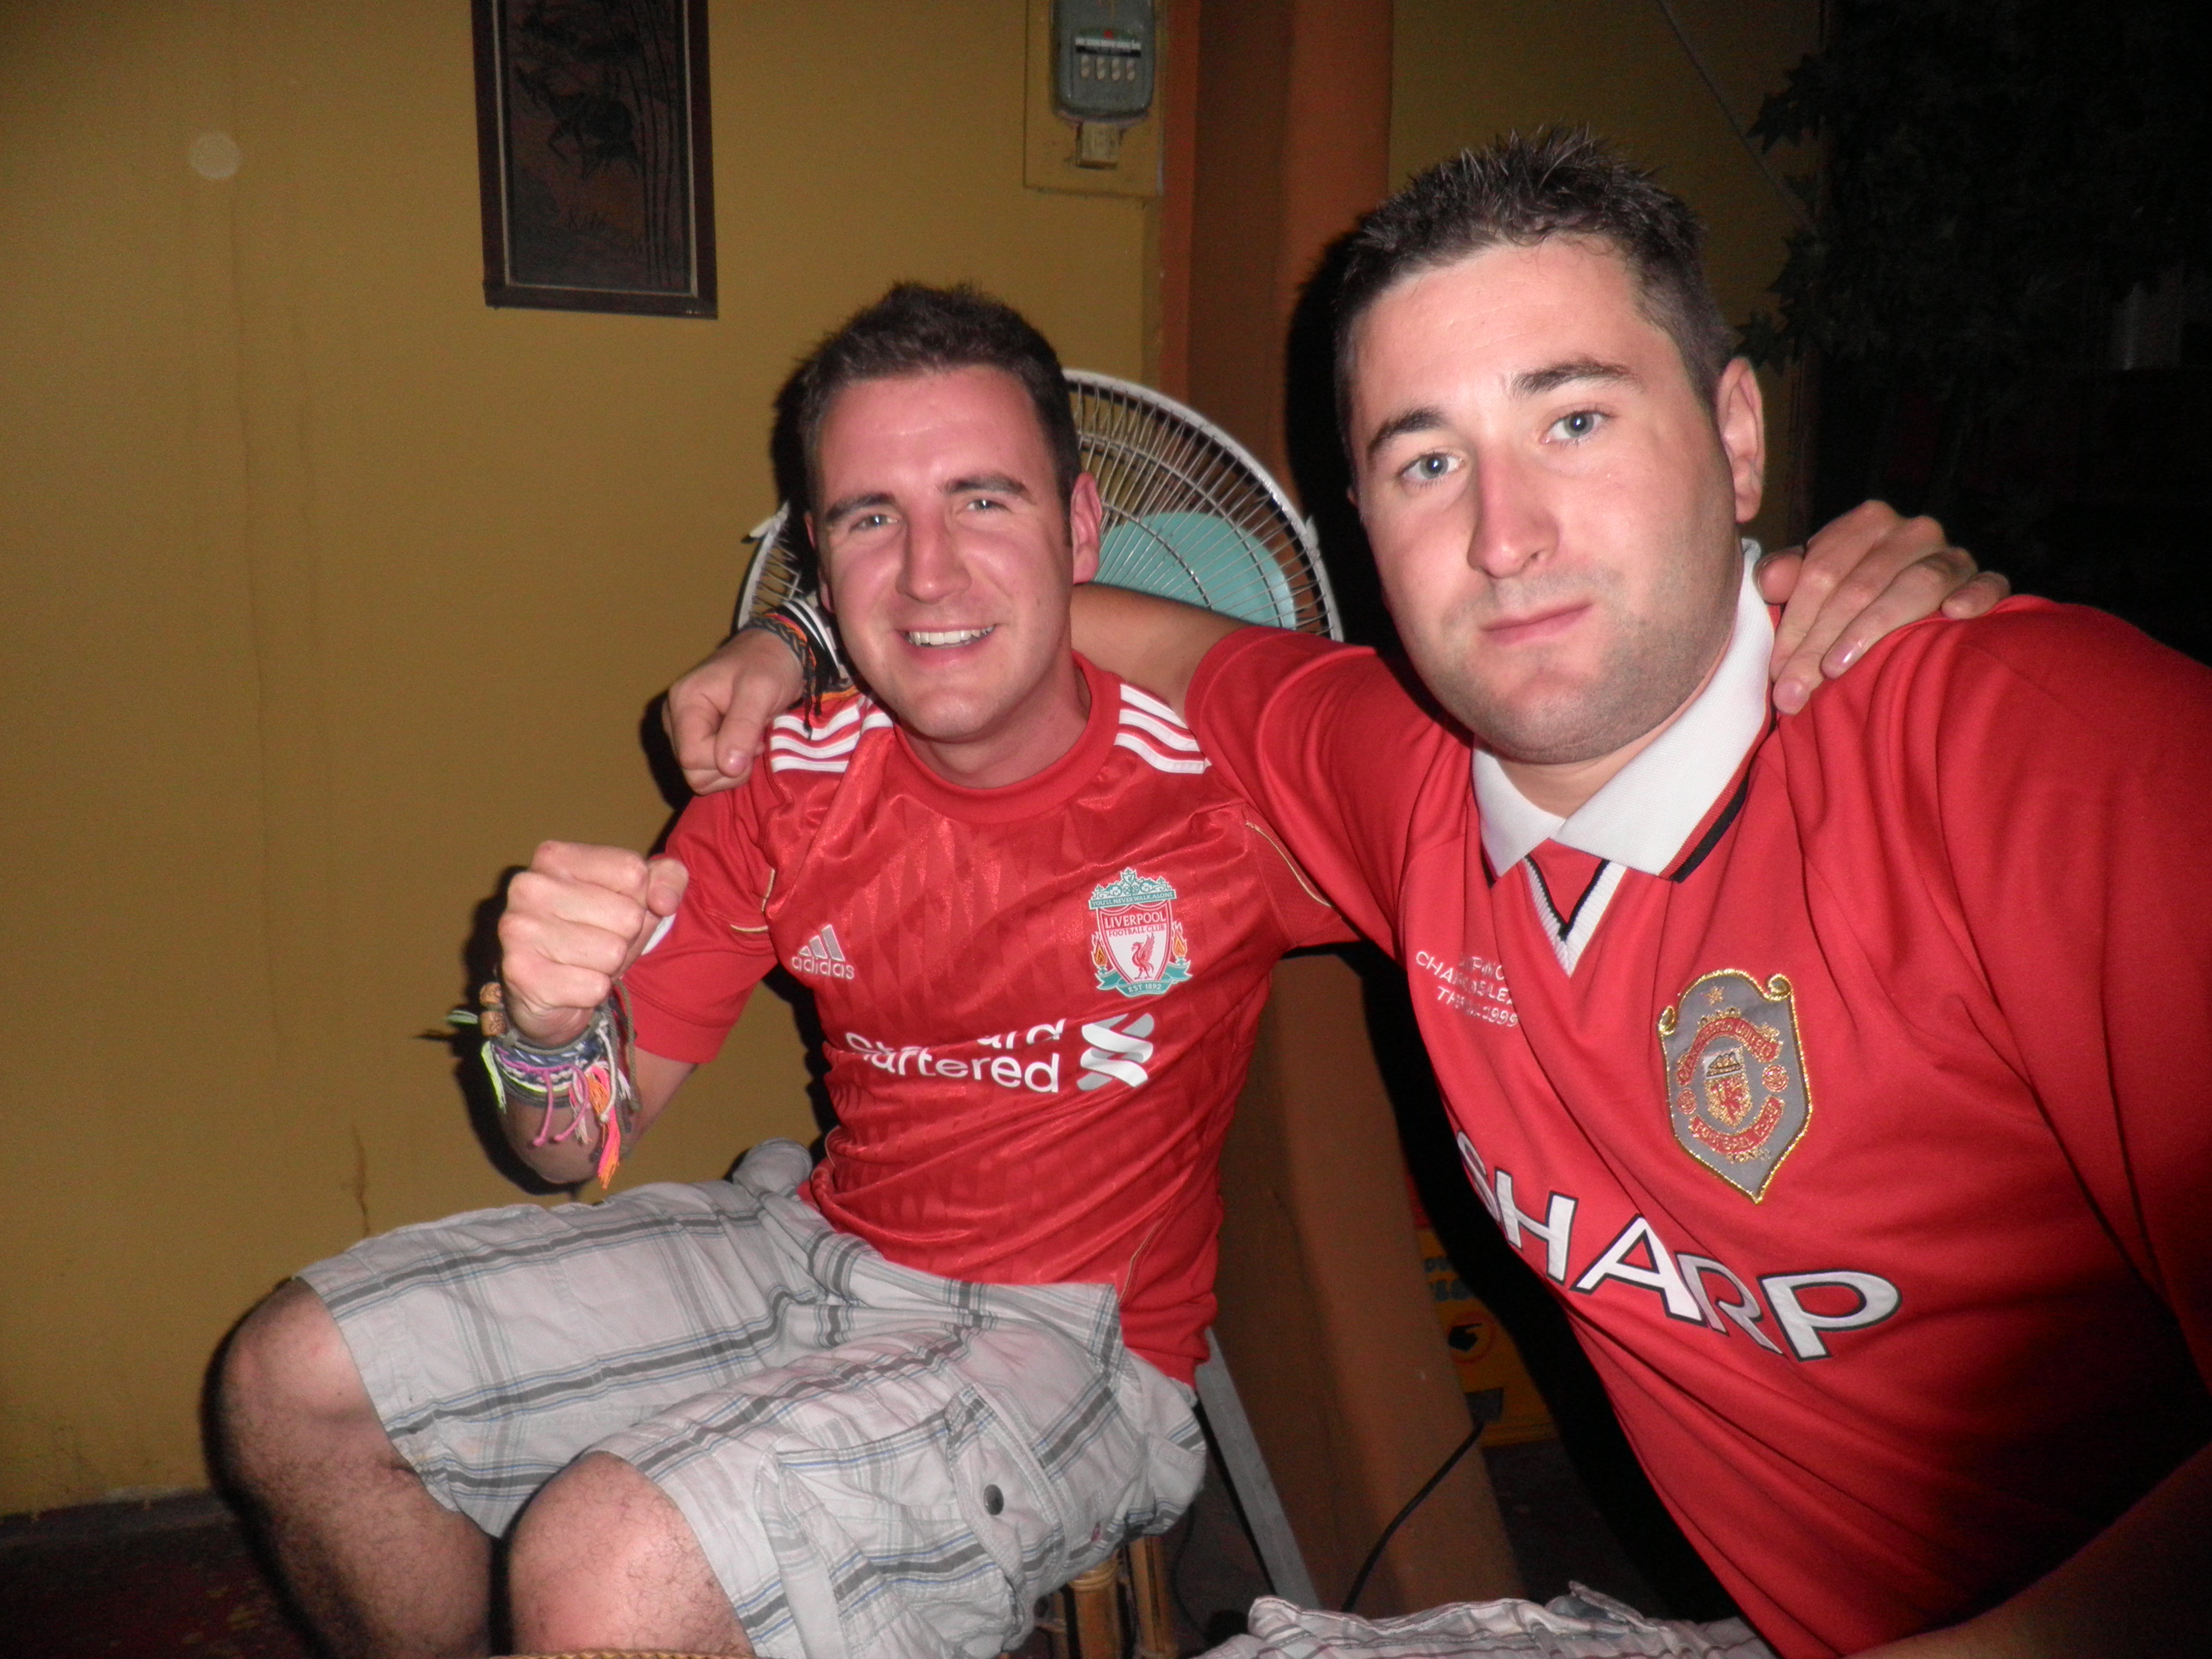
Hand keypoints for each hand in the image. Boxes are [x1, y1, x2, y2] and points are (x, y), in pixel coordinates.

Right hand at [497, 843, 687, 1047]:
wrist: (546, 991)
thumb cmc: (594, 933)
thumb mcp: (638, 896)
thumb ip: (668, 879)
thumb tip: (664, 901)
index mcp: (555, 857)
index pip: (634, 873)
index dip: (639, 901)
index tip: (612, 910)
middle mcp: (530, 886)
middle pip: (628, 916)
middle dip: (624, 939)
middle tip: (596, 944)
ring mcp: (519, 929)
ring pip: (613, 953)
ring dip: (608, 967)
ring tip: (583, 963)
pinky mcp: (521, 973)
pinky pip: (594, 986)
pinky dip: (591, 992)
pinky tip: (568, 984)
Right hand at [663, 629, 805, 793]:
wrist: (776, 651)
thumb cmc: (768, 665)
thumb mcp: (761, 690)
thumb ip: (743, 726)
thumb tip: (728, 767)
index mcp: (684, 704)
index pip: (691, 758)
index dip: (724, 761)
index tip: (754, 741)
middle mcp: (676, 720)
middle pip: (693, 771)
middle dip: (730, 767)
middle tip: (754, 741)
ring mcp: (685, 732)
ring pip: (700, 776)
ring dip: (733, 769)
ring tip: (750, 740)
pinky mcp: (698, 739)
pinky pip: (708, 771)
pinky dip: (732, 766)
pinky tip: (745, 744)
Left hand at [1757, 502, 2010, 713]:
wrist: (1910, 602)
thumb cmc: (1849, 596)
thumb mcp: (1812, 582)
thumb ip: (1786, 575)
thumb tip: (1771, 580)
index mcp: (1867, 523)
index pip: (1822, 572)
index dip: (1795, 624)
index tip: (1777, 671)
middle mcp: (1912, 531)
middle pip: (1860, 586)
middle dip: (1819, 643)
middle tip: (1794, 691)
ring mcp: (1953, 555)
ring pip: (1915, 586)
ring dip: (1874, 628)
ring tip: (1837, 667)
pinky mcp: (1985, 579)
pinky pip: (1987, 584)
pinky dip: (1973, 596)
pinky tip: (1954, 614)